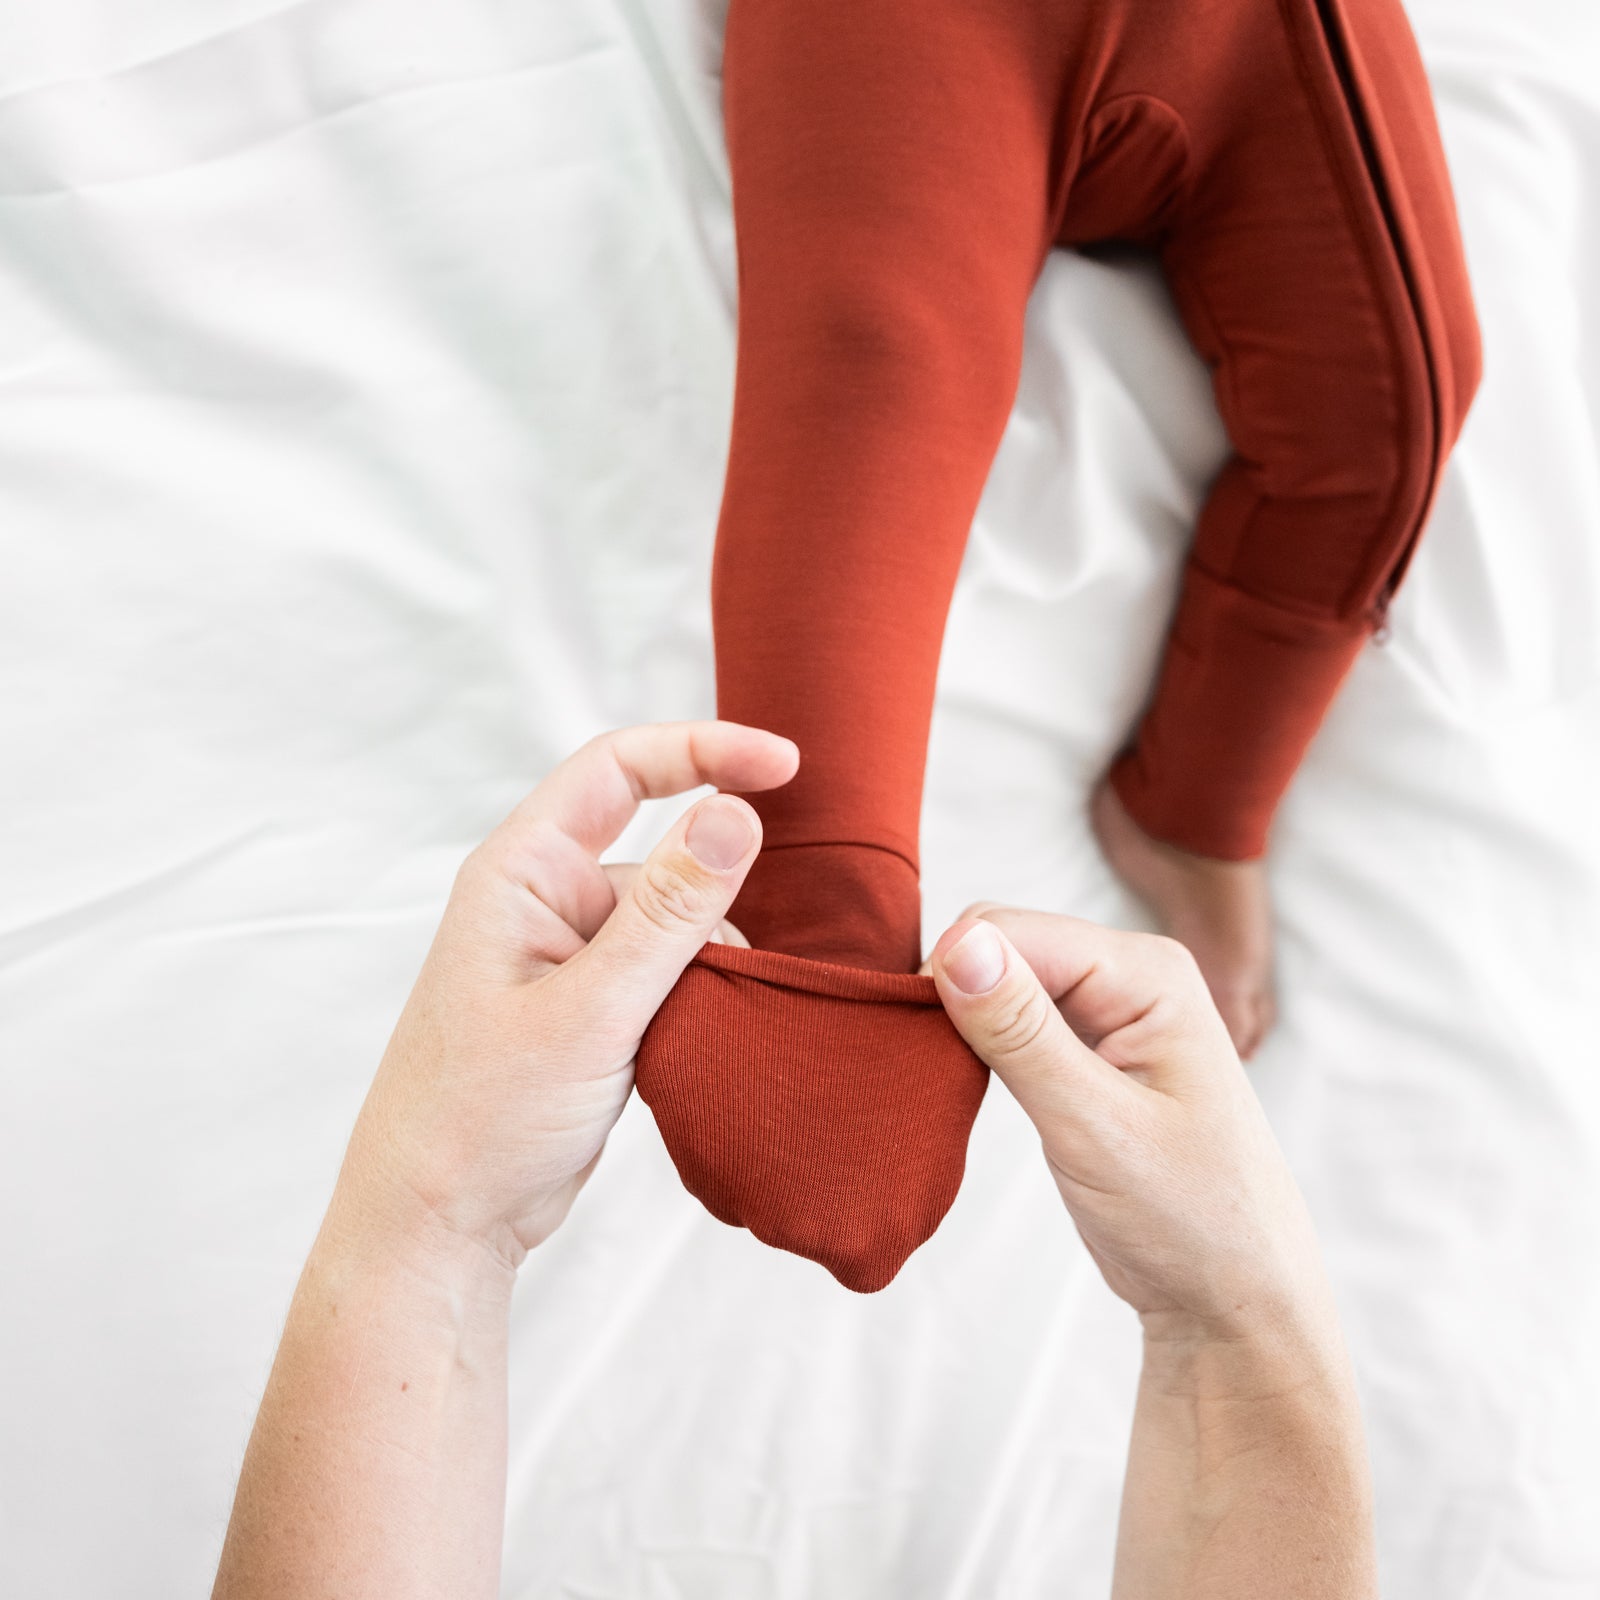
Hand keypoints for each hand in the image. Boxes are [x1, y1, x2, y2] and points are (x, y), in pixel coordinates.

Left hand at [338, 720, 797, 1269]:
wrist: (441, 1225)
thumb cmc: (480, 1117)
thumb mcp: (590, 1010)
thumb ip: (669, 912)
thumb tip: (736, 814)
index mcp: (523, 873)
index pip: (619, 770)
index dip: (703, 751)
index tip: (786, 768)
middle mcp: (546, 902)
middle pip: (660, 853)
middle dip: (714, 895)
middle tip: (740, 963)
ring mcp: (570, 959)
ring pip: (674, 923)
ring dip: (706, 961)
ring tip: (699, 1028)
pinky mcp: (593, 1010)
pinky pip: (667, 975)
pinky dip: (696, 999)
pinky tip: (697, 1047)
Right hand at [927, 907, 1330, 1342]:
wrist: (1234, 1298)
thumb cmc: (1188, 1219)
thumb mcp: (1094, 1127)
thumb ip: (1022, 1032)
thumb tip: (957, 944)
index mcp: (1148, 972)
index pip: (1010, 930)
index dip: (952, 976)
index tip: (924, 1050)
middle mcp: (1133, 973)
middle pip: (1003, 943)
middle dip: (956, 994)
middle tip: (940, 1077)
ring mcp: (1114, 1009)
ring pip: (1003, 980)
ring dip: (965, 1023)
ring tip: (955, 1087)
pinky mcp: (1092, 1047)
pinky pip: (1016, 1016)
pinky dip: (982, 1045)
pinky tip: (972, 1088)